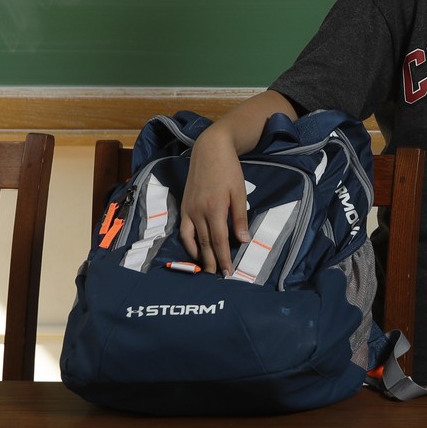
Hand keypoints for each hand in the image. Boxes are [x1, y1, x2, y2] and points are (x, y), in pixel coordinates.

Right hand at [178, 120, 251, 273]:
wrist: (209, 150)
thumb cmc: (229, 170)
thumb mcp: (239, 192)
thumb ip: (239, 217)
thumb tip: (242, 240)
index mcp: (215, 209)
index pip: (220, 241)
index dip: (223, 258)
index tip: (228, 273)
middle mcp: (198, 212)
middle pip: (205, 244)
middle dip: (211, 262)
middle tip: (217, 277)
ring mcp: (189, 210)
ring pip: (192, 239)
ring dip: (198, 256)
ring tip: (205, 269)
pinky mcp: (184, 206)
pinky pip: (183, 230)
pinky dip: (188, 243)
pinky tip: (195, 250)